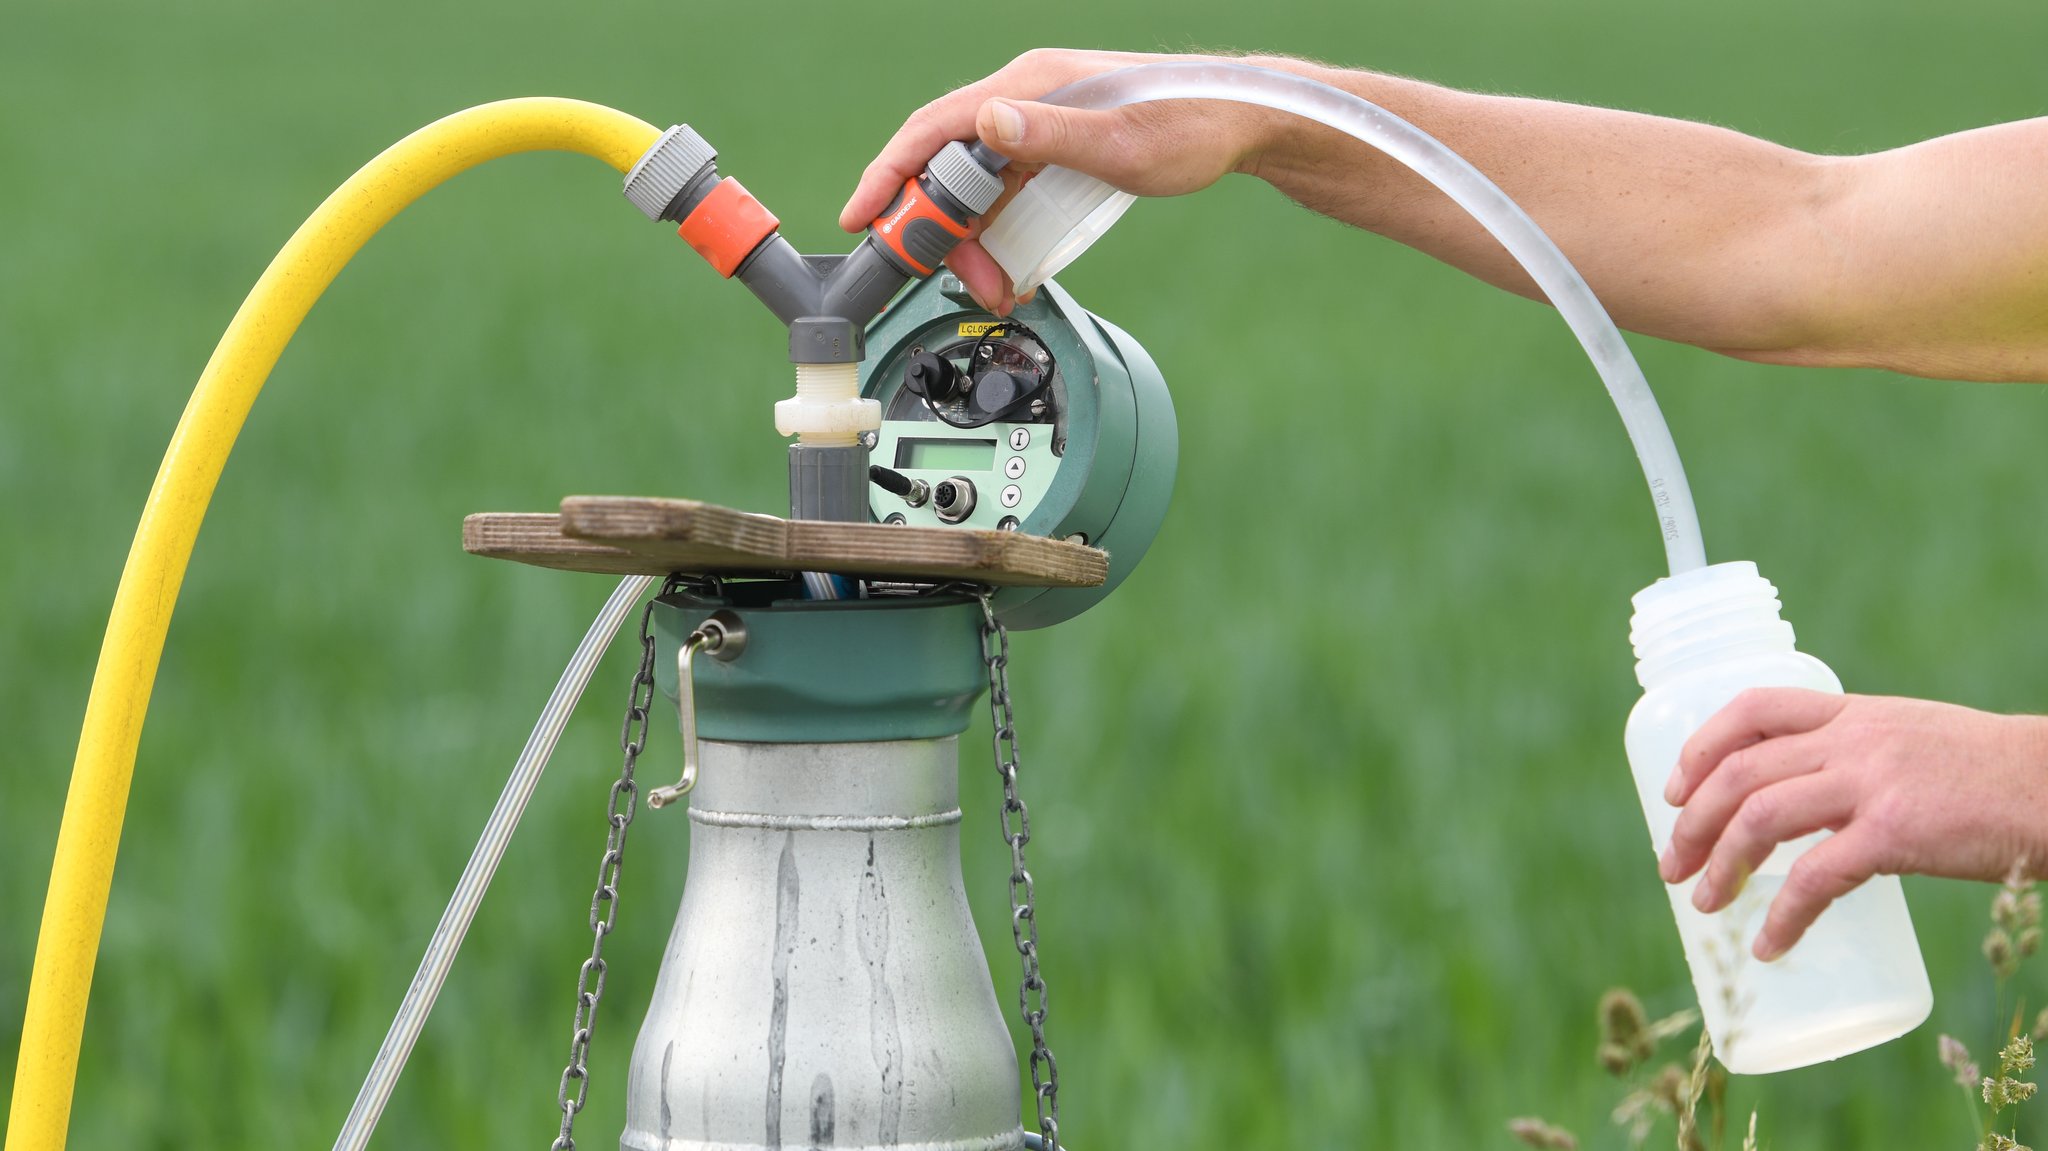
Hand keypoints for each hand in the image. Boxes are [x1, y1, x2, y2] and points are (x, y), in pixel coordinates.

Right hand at [838, 48, 1292, 313]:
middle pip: (946, 166)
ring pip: (974, 186)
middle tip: (954, 281)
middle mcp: (1023, 100)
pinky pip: (1004, 192)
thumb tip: (987, 122)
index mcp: (1027, 86)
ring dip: (971, 241)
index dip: (888, 174)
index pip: (932, 129)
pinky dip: (997, 231)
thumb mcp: (1119, 142)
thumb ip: (1051, 135)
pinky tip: (1010, 266)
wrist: (1240, 122)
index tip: (861, 218)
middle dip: (938, 230)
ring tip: (993, 287)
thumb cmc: (1190, 126)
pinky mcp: (1053, 147)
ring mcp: (1037, 123)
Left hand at [1658, 689, 2047, 960]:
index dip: (1700, 749)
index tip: (1672, 791)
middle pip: (1739, 772)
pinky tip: (1769, 944)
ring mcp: (1872, 783)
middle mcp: (1853, 740)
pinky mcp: (1896, 832)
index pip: (1752, 708)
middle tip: (1672, 866)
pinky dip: (1783, 916)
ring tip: (1705, 906)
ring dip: (1722, 866)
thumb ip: (1856, 759)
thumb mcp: (1911, 740)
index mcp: (1853, 713)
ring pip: (1761, 817)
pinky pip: (1816, 878)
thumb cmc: (1990, 775)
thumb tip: (1805, 803)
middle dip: (1693, 822)